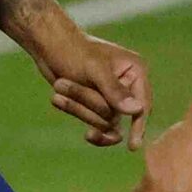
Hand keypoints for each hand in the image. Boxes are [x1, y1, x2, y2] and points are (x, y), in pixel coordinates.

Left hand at [45, 32, 150, 149]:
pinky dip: (80, 115)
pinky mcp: (98, 104)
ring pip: (104, 120)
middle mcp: (128, 85)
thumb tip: (137, 111)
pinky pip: (96, 123)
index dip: (139, 126)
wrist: (49, 46)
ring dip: (78, 108)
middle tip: (60, 84)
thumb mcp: (94, 69)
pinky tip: (61, 105)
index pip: (142, 105)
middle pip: (117, 115)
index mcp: (136, 71)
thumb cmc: (73, 51)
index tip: (133, 146)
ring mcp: (113, 97)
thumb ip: (115, 91)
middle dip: (89, 105)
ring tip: (58, 86)